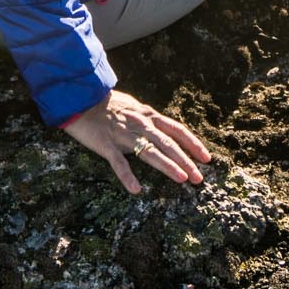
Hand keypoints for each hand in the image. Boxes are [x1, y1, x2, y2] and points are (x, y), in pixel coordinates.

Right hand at [60, 89, 210, 194]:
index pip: (177, 130)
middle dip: (186, 160)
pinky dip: (128, 176)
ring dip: (167, 166)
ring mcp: (124, 134)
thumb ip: (150, 120)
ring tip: (182, 179)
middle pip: (168, 144)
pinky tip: (136, 190)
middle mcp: (141, 124)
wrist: (80, 98)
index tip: (207, 158)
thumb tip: (166, 130)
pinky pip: (119, 162)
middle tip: (199, 178)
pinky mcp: (106, 144)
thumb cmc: (108, 105)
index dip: (193, 144)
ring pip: (150, 151)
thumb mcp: (135, 108)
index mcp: (149, 115)